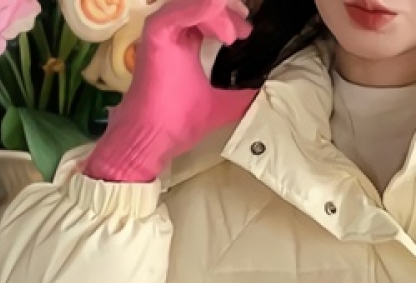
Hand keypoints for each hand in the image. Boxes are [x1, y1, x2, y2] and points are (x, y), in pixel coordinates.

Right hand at [84, 0, 255, 182]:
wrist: (152, 137)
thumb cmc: (180, 121)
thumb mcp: (221, 104)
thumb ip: (241, 94)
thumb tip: (263, 91)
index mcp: (184, 42)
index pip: (207, 18)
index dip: (228, 20)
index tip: (245, 34)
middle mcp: (172, 31)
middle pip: (202, 6)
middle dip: (226, 12)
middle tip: (244, 30)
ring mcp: (162, 30)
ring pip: (194, 4)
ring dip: (219, 14)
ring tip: (233, 35)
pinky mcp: (156, 34)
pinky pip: (180, 12)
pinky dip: (201, 8)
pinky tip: (218, 4)